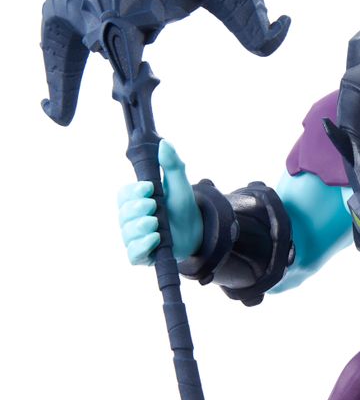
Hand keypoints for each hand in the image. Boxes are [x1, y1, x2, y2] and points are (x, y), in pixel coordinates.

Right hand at [117, 140, 203, 263]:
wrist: (196, 231)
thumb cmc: (182, 206)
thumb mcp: (180, 184)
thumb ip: (172, 164)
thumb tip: (164, 144)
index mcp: (135, 200)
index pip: (124, 194)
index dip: (134, 191)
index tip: (150, 187)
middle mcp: (131, 219)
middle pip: (123, 214)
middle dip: (137, 209)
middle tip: (153, 205)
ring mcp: (135, 238)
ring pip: (127, 233)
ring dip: (140, 227)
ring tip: (155, 223)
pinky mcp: (143, 255)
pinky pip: (134, 254)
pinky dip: (142, 247)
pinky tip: (155, 239)